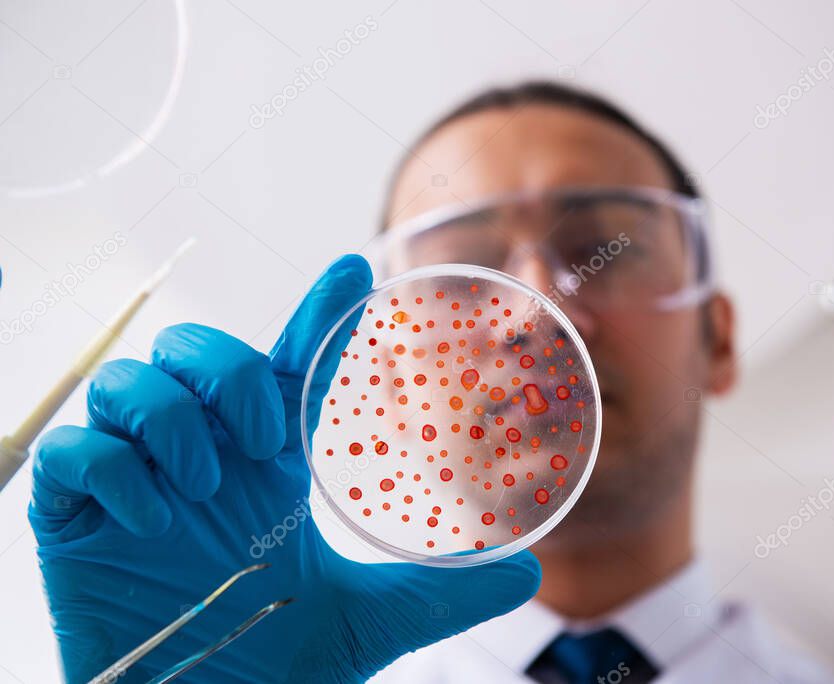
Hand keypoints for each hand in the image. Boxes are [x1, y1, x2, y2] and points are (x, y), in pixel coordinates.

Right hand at [29, 254, 540, 682]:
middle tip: (265, 438)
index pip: (288, 367)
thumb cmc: (266, 658)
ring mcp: (133, 481)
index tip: (355, 270)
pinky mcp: (71, 516)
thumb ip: (440, 592)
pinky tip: (156, 520)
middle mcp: (200, 456)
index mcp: (264, 466)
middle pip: (195, 348)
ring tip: (209, 484)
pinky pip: (73, 452)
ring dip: (173, 419)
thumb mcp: (366, 618)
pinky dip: (113, 470)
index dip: (317, 314)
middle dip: (230, 371)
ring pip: (130, 383)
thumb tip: (529, 572)